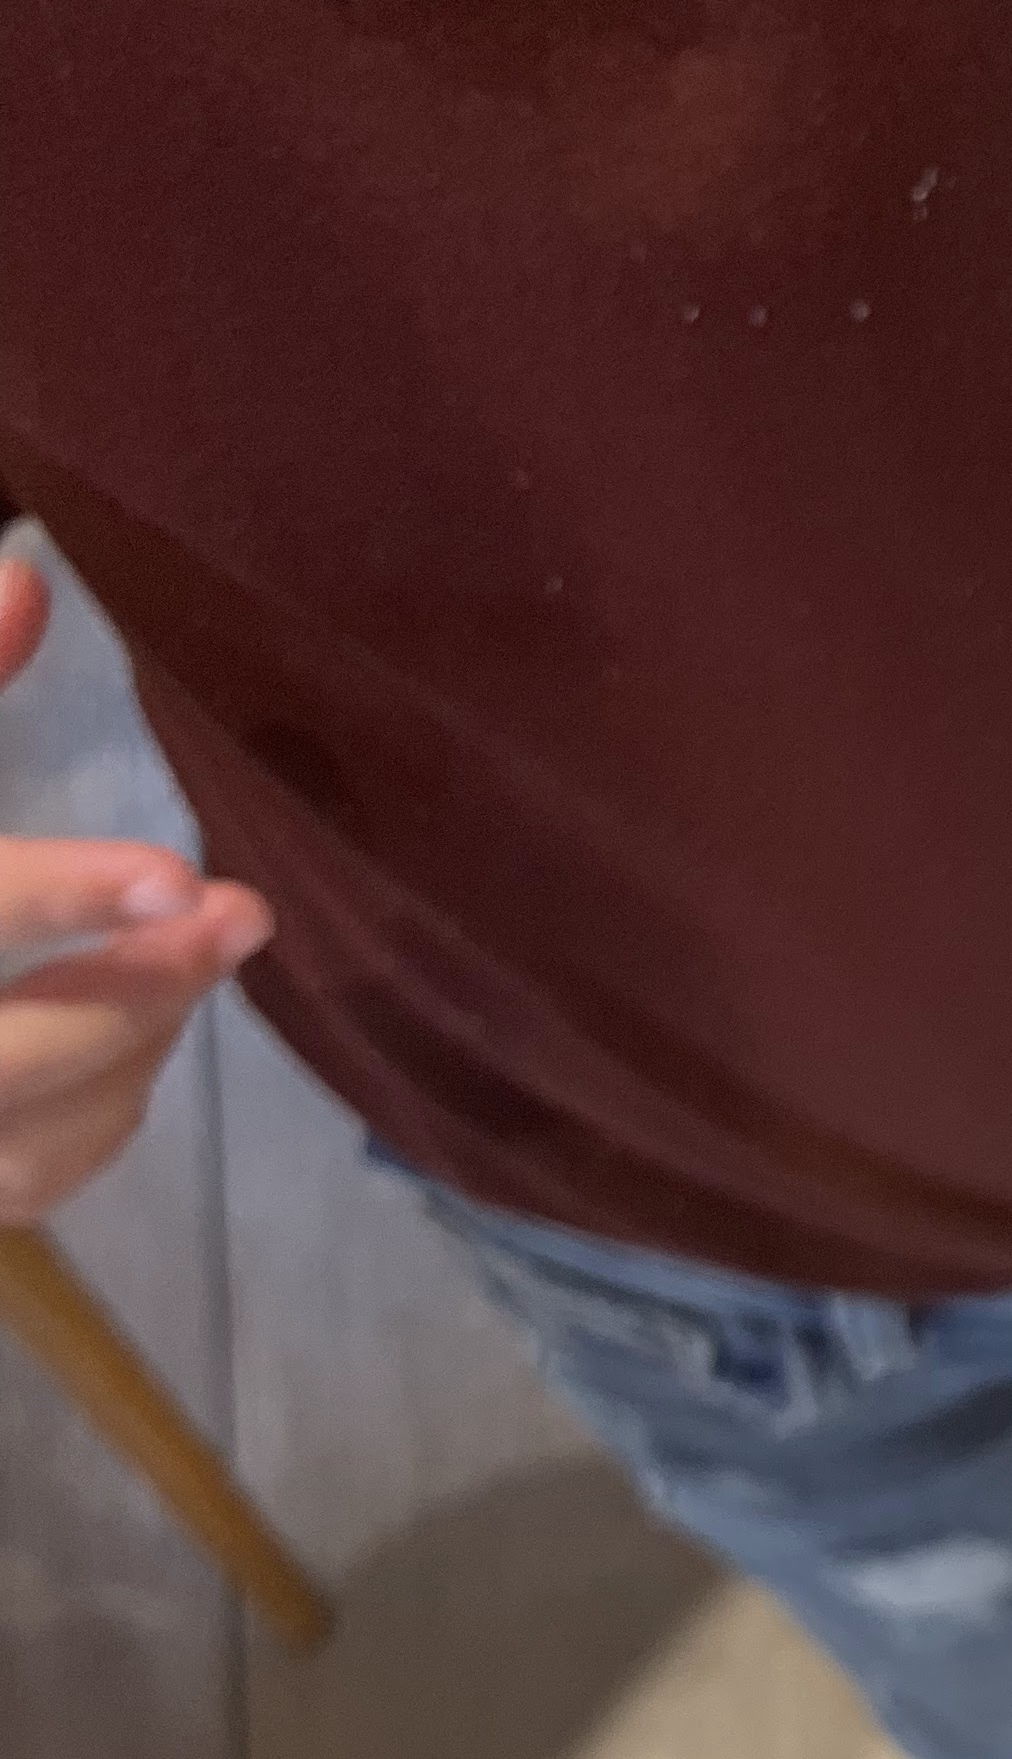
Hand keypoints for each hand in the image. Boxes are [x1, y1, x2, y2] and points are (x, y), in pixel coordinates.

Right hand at [0, 557, 270, 1221]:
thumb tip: (28, 580)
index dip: (56, 900)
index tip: (175, 878)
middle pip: (13, 1055)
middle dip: (137, 988)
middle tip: (241, 913)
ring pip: (35, 1134)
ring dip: (134, 1042)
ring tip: (192, 952)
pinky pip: (36, 1177)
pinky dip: (105, 1104)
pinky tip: (143, 1029)